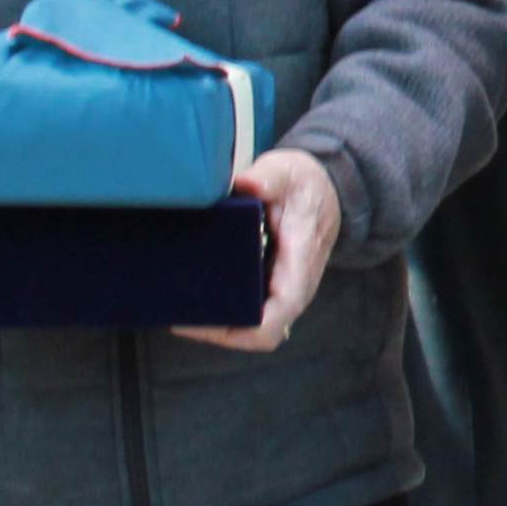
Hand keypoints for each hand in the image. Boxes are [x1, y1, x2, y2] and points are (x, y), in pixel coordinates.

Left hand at [180, 147, 342, 351]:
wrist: (328, 189)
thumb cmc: (305, 184)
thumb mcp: (287, 172)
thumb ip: (266, 179)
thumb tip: (244, 185)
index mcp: (298, 267)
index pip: (270, 322)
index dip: (232, 332)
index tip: (196, 320)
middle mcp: (292, 289)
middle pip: (255, 333)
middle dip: (216, 331)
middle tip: (178, 314)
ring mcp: (283, 290)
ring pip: (250, 326)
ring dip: (217, 323)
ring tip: (180, 306)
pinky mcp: (272, 285)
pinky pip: (248, 310)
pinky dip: (223, 308)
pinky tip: (196, 293)